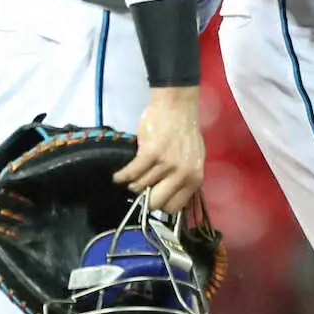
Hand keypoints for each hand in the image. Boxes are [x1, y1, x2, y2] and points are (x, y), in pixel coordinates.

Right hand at [113, 86, 203, 213]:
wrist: (177, 106)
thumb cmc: (184, 130)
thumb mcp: (194, 159)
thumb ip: (184, 179)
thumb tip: (170, 197)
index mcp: (194, 178)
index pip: (173, 207)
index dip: (160, 203)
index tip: (153, 197)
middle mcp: (182, 174)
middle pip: (155, 202)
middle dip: (145, 198)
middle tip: (140, 189)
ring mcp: (166, 164)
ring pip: (141, 186)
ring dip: (133, 182)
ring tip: (130, 176)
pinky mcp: (150, 153)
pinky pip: (131, 173)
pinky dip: (122, 176)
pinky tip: (118, 176)